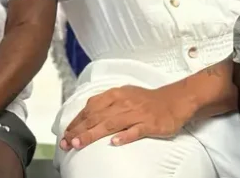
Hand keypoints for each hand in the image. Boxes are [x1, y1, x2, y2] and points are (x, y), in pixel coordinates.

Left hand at [60, 84, 192, 150]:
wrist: (174, 100)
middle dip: (79, 131)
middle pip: (96, 117)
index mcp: (114, 95)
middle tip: (66, 143)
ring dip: (93, 134)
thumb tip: (86, 115)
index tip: (65, 134)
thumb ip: (105, 104)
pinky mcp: (150, 124)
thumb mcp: (123, 95)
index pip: (90, 108)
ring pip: (110, 124)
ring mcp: (136, 113)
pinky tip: (114, 143)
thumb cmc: (145, 100)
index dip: (76, 122)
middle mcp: (123, 103)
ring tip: (79, 144)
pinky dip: (125, 136)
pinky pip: (136, 130)